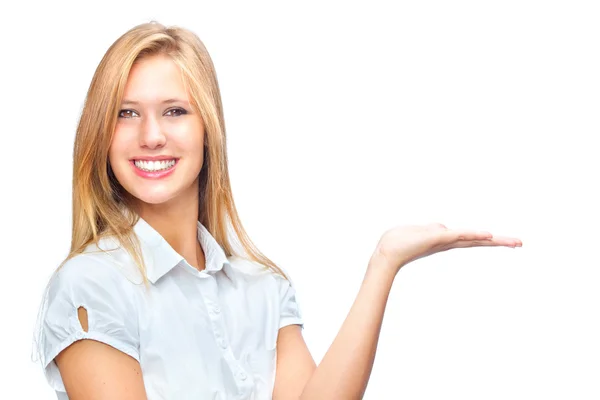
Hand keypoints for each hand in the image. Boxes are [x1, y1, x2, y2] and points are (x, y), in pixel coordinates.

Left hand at [370, 223, 521, 275]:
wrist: (387, 252)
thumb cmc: (401, 242)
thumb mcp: (422, 232)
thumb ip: (435, 230)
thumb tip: (446, 230)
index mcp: (446, 240)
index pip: (472, 239)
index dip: (490, 239)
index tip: (509, 242)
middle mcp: (448, 242)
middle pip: (478, 241)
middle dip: (499, 242)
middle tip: (520, 243)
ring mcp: (444, 240)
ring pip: (471, 238)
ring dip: (490, 238)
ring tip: (510, 241)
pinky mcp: (437, 238)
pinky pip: (458, 235)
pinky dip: (471, 234)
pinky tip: (484, 234)